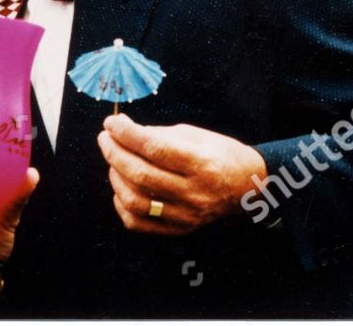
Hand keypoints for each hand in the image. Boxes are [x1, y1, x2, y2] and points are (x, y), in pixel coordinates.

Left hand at [97, 113, 264, 235]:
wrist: (247, 187)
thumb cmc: (219, 154)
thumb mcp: (195, 135)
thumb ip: (158, 135)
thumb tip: (123, 132)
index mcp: (202, 164)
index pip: (155, 149)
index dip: (127, 134)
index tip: (111, 123)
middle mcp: (194, 193)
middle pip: (142, 175)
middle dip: (115, 153)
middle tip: (105, 137)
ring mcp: (186, 215)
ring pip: (136, 201)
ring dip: (116, 177)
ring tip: (114, 161)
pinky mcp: (179, 229)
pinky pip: (138, 223)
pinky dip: (122, 204)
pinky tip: (122, 187)